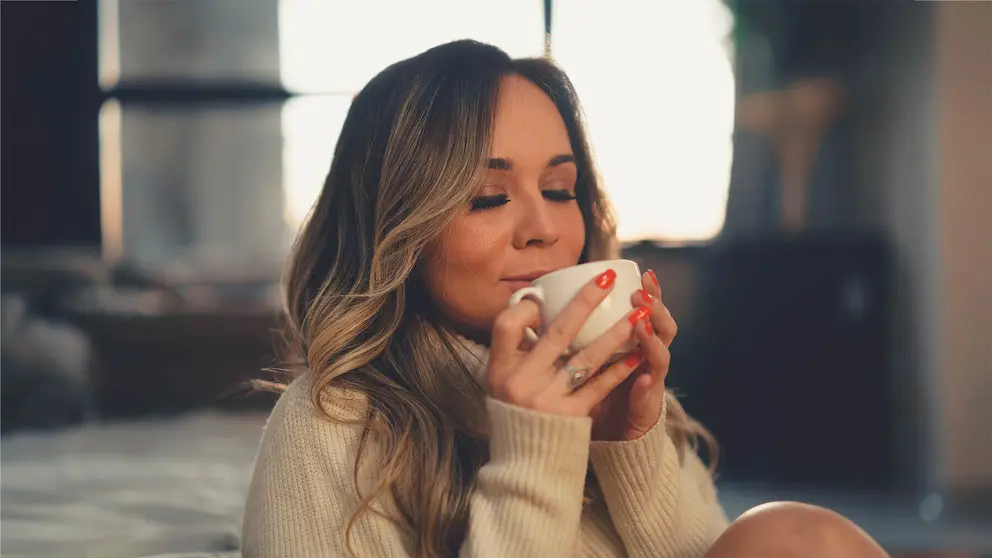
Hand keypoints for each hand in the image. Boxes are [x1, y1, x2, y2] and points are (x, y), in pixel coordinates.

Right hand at [487, 269, 648, 417]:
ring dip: (616, 332)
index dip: (526, 309)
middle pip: (557, 333)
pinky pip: (600, 385)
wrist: (524, 466)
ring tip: (638, 312)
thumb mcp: (501, 383)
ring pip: (587, 357)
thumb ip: (516, 351)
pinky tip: (636, 353)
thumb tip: (533, 305)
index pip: (507, 325)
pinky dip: (619, 367)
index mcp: (499, 371)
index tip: (543, 297)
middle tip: (606, 279)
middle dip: (586, 301)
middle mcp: (520, 383)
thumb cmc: (515, 415)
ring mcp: (547, 400)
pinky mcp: (571, 417)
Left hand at [590, 269, 675, 440]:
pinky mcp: (647, 409)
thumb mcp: (587, 360)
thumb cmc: (596, 394)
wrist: (613, 437)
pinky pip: (648, 396)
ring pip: (661, 356)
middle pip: (664, 327)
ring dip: (652, 339)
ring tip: (641, 324)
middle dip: (656, 307)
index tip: (641, 273)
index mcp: (637, 343)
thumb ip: (574, 336)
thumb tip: (541, 306)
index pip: (650, 311)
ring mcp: (652, 383)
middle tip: (642, 292)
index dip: (651, 293)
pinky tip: (641, 379)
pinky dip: (646, 386)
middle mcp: (649, 359)